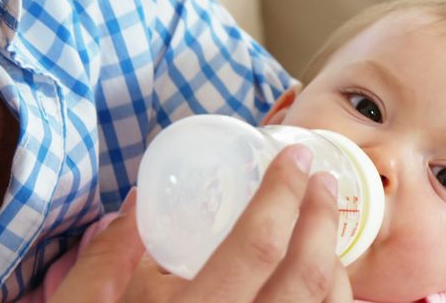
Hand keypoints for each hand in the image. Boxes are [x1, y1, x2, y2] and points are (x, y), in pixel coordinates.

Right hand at [50, 145, 352, 301]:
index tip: (294, 157)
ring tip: (322, 225)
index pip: (258, 246)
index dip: (284, 193)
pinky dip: (331, 298)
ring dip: (335, 260)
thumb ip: (110, 253)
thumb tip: (139, 196)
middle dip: (322, 217)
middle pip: (308, 275)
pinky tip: (321, 279)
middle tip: (321, 178)